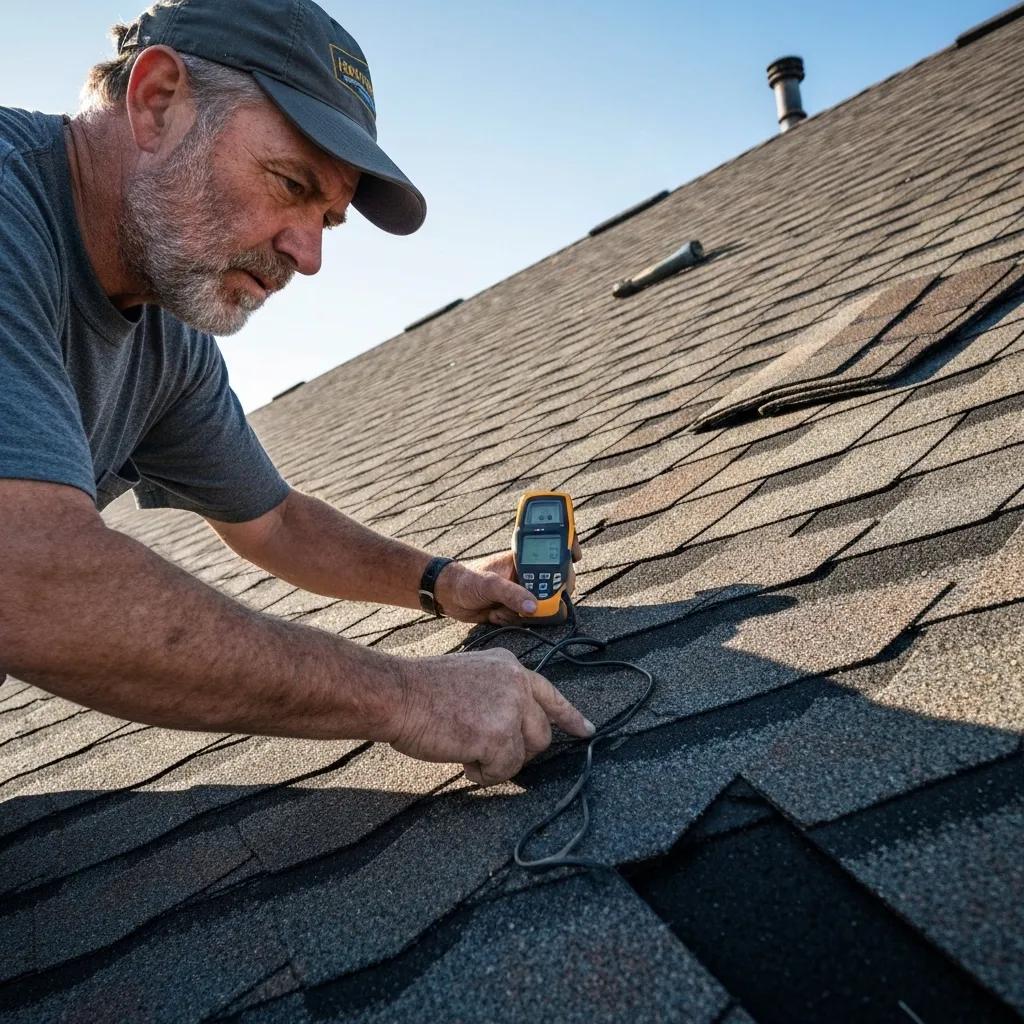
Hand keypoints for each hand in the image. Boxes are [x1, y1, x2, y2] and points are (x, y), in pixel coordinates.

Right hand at [388, 647, 594, 784]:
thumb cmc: (422, 690)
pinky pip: (504, 769)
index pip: (550, 694)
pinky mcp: (500, 736)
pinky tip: (463, 759)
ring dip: (499, 761)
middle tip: (489, 752)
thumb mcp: (470, 676)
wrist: (399, 693)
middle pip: (541, 732)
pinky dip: (483, 773)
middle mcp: (517, 684)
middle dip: (520, 749)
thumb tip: (509, 726)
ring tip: (468, 751)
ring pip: (525, 754)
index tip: (586, 730)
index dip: (570, 716)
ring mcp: (511, 709)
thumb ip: (497, 694)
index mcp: (509, 667)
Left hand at [435, 540, 582, 625]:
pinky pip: (528, 619)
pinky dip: (514, 621)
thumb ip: (512, 594)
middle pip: (554, 584)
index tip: (575, 557)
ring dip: (521, 613)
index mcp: (522, 558)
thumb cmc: (466, 581)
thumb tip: (534, 605)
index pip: (552, 549)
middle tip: (523, 603)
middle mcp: (526, 574)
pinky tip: (496, 615)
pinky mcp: (517, 608)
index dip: (567, 549)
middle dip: (540, 599)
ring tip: (499, 609)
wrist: (448, 598)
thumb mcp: (489, 585)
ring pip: (542, 606)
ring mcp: (522, 591)